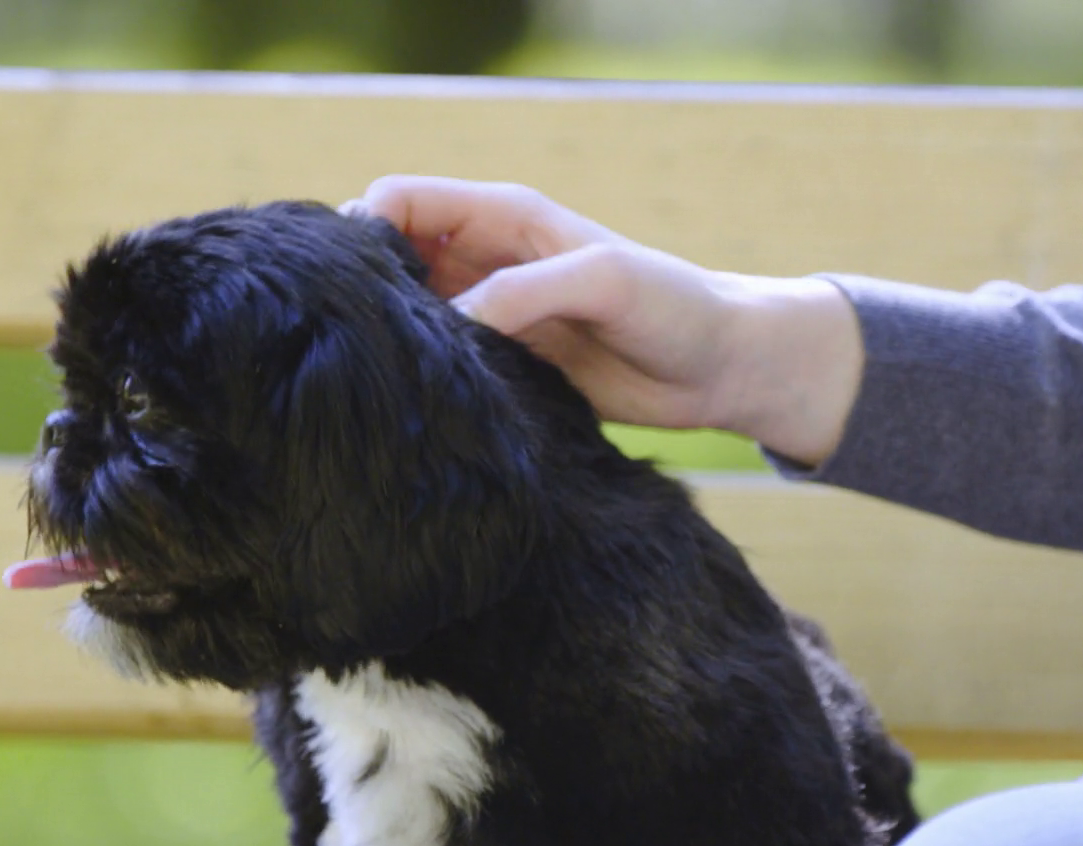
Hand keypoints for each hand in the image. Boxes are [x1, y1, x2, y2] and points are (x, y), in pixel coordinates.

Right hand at [348, 176, 865, 465]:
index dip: (366, 229)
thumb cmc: (676, 307)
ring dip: (398, 342)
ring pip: (413, 319)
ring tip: (391, 378)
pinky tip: (427, 406)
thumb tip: (453, 323)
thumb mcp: (604, 280)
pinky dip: (430, 381)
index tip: (359, 283)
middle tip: (365, 341)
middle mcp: (488, 262)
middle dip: (371, 292)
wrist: (724, 368)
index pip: (401, 200)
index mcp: (504, 217)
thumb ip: (527, 291)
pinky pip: (447, 368)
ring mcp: (494, 317)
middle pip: (392, 261)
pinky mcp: (507, 367)